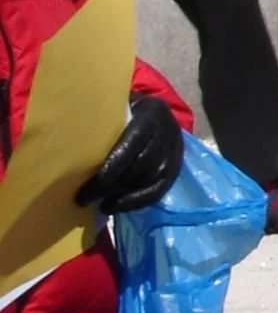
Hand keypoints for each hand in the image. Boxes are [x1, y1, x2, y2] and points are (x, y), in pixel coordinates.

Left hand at [77, 95, 184, 213]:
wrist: (155, 113)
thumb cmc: (123, 110)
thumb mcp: (116, 106)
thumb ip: (102, 119)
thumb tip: (67, 136)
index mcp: (151, 112)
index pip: (132, 143)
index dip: (110, 168)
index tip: (85, 186)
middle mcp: (167, 131)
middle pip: (140, 164)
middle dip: (110, 185)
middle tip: (82, 199)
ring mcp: (174, 151)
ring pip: (148, 179)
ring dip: (122, 196)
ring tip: (97, 204)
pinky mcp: (175, 168)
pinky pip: (157, 191)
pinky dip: (135, 203)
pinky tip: (114, 207)